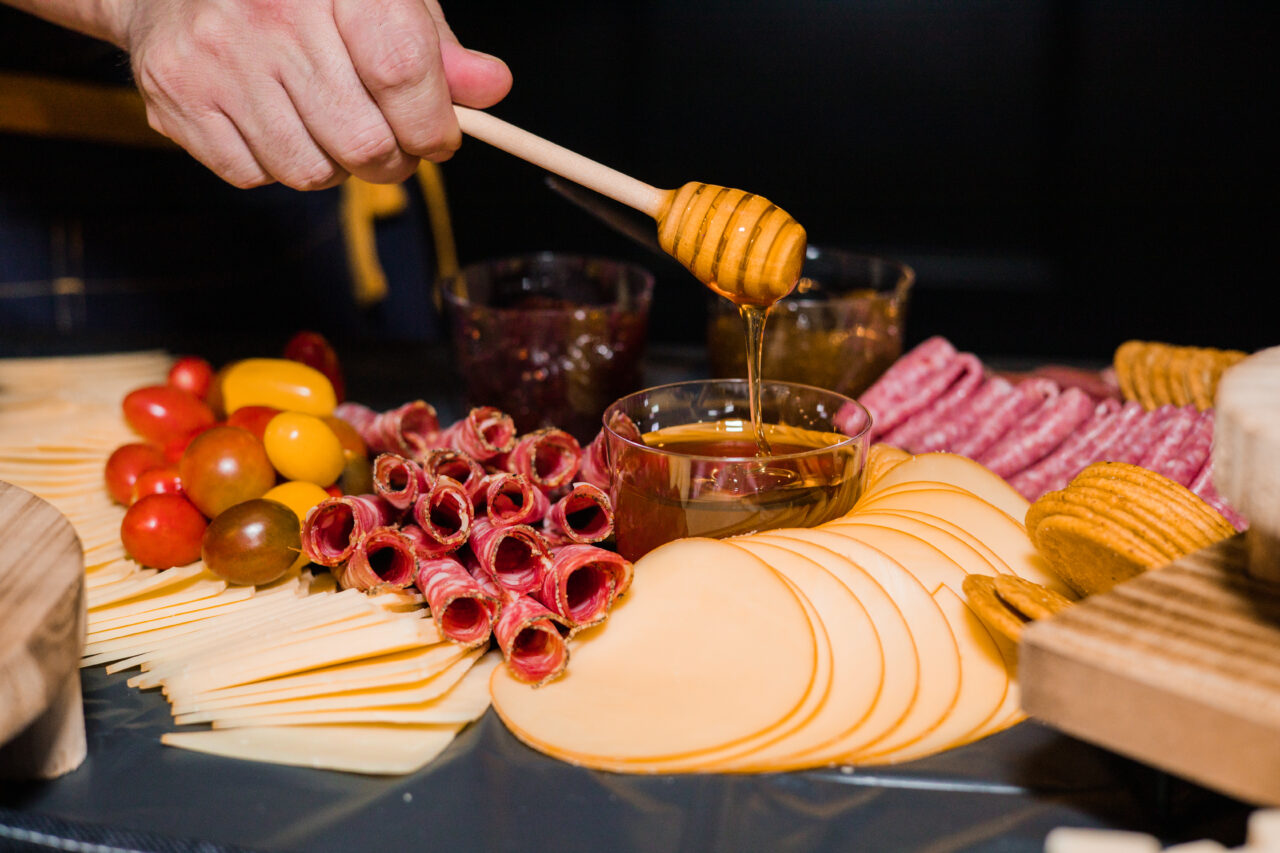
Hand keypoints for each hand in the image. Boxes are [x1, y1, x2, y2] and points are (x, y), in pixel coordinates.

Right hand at [116, 0, 511, 188]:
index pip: (402, 71)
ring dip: (334, 166)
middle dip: (392, 160)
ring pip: (312, 171)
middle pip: (364, 141)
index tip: (439, 138)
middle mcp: (271, 12)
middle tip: (388, 143)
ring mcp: (218, 57)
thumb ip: (437, 48)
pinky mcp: (180, 96)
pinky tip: (273, 120)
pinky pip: (257, 175)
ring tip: (326, 123)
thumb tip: (492, 87)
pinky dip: (277, 164)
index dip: (433, 124)